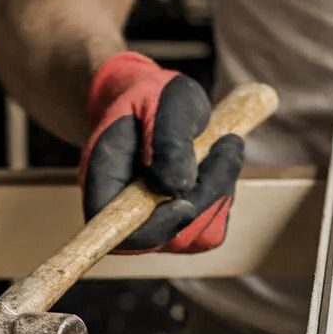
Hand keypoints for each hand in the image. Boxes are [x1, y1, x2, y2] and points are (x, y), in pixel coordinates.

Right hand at [80, 51, 242, 253]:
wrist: (155, 102)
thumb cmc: (153, 97)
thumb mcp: (162, 101)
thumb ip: (167, 141)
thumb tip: (178, 187)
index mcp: (104, 183)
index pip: (121, 233)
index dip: (155, 229)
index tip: (184, 203)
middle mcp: (127, 214)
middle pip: (171, 237)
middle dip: (206, 195)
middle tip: (227, 143)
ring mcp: (155, 225)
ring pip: (199, 234)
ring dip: (220, 191)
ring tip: (223, 146)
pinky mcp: (182, 226)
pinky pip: (213, 228)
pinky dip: (224, 194)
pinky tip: (219, 164)